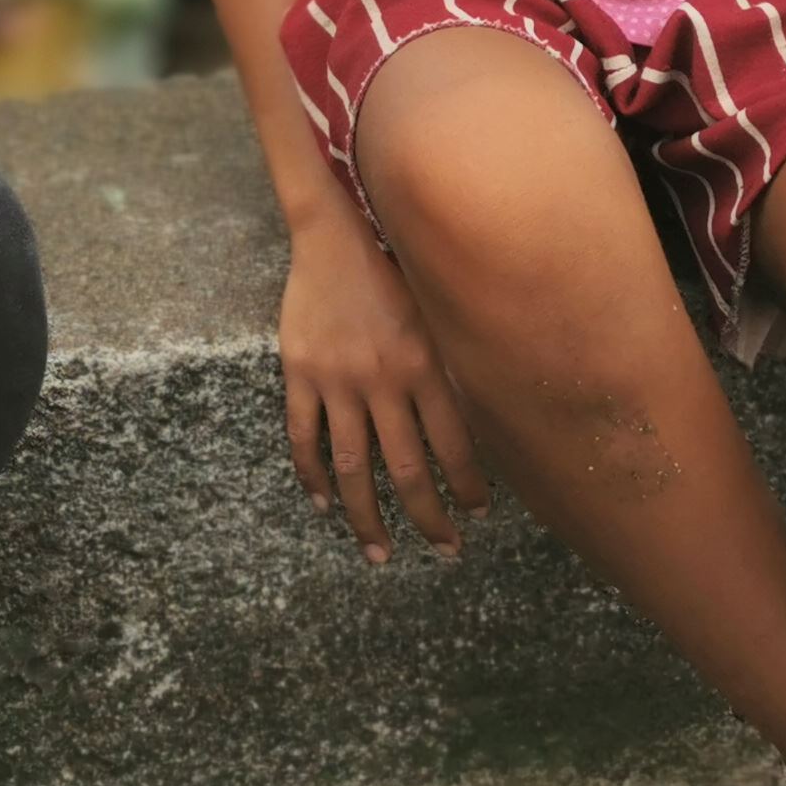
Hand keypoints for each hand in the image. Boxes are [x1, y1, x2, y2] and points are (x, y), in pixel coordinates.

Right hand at [279, 211, 487, 563]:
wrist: (334, 231)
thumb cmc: (395, 268)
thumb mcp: (436, 313)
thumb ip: (452, 365)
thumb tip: (485, 419)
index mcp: (425, 365)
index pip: (456, 444)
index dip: (469, 486)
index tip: (477, 515)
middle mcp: (384, 379)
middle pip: (408, 468)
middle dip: (428, 518)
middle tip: (444, 551)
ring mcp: (338, 380)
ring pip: (354, 467)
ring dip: (367, 517)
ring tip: (379, 553)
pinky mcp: (300, 373)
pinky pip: (304, 436)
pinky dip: (312, 475)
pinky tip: (323, 503)